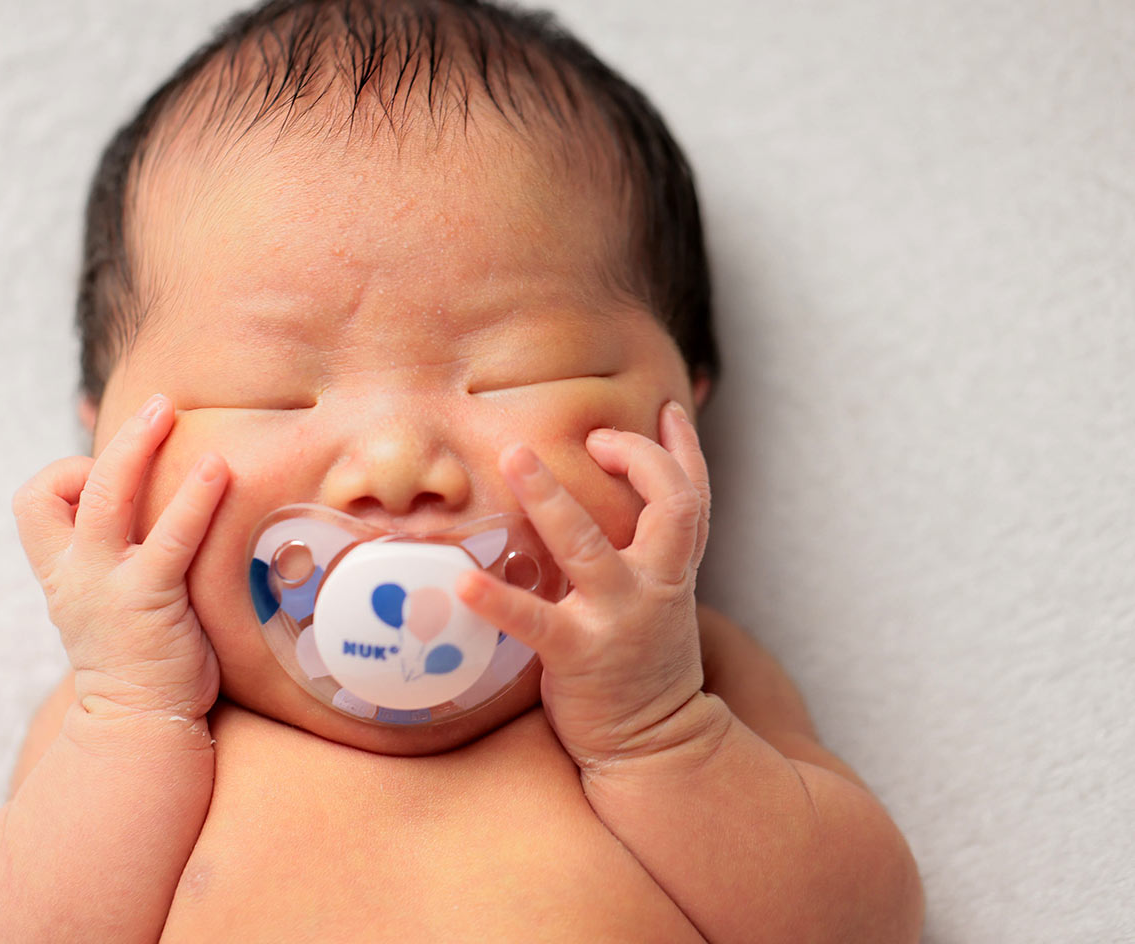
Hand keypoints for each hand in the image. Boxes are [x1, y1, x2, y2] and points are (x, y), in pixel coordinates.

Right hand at [11, 393, 227, 723]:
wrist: (139, 725)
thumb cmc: (136, 654)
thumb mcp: (105, 598)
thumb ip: (112, 552)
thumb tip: (138, 500)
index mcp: (59, 570)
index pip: (35, 500)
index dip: (69, 476)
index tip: (112, 483)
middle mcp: (75, 572)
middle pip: (67, 486)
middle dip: (116, 441)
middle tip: (158, 407)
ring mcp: (108, 584)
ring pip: (107, 496)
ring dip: (137, 446)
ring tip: (170, 411)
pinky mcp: (150, 599)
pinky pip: (169, 536)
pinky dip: (191, 498)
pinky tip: (216, 470)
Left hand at [456, 399, 711, 767]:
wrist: (658, 747)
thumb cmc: (644, 665)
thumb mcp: (659, 602)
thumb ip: (645, 555)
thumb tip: (622, 511)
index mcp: (671, 569)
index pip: (693, 497)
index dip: (684, 451)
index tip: (666, 410)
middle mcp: (654, 585)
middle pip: (667, 505)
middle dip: (634, 458)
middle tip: (592, 432)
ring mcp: (618, 619)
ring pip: (589, 546)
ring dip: (551, 497)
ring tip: (513, 456)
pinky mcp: (579, 655)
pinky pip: (534, 621)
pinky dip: (498, 600)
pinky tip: (464, 581)